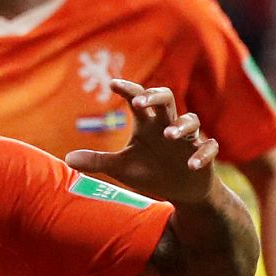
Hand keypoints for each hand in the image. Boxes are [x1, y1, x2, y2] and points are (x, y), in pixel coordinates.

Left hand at [64, 80, 219, 205]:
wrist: (183, 191)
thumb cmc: (152, 173)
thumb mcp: (122, 168)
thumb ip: (98, 161)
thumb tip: (67, 159)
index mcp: (148, 124)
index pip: (138, 99)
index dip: (128, 90)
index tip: (112, 84)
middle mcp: (168, 126)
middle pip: (167, 99)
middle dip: (156, 97)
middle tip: (141, 102)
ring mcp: (188, 140)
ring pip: (192, 120)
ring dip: (181, 125)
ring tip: (168, 135)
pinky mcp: (205, 155)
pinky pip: (208, 148)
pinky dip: (202, 154)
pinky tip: (192, 164)